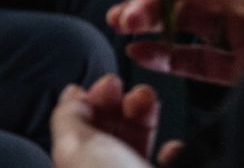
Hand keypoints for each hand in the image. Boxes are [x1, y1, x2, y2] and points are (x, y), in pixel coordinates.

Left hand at [49, 75, 181, 167]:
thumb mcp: (75, 146)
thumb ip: (68, 118)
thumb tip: (72, 97)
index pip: (82, 133)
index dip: (94, 103)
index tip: (109, 83)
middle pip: (114, 136)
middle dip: (122, 104)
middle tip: (133, 90)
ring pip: (139, 147)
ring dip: (145, 117)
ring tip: (150, 100)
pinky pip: (172, 165)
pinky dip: (176, 154)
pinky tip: (173, 149)